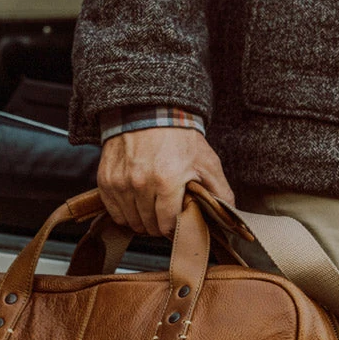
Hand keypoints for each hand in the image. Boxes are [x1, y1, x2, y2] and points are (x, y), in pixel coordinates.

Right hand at [97, 128, 233, 237]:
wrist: (151, 112)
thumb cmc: (181, 138)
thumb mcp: (208, 163)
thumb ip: (221, 194)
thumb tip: (232, 218)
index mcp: (166, 181)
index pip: (166, 225)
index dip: (175, 227)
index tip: (178, 221)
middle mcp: (140, 183)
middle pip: (149, 226)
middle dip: (159, 224)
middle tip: (166, 213)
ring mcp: (120, 182)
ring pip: (131, 221)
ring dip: (142, 220)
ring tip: (152, 208)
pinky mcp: (106, 180)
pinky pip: (114, 212)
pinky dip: (125, 213)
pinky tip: (136, 203)